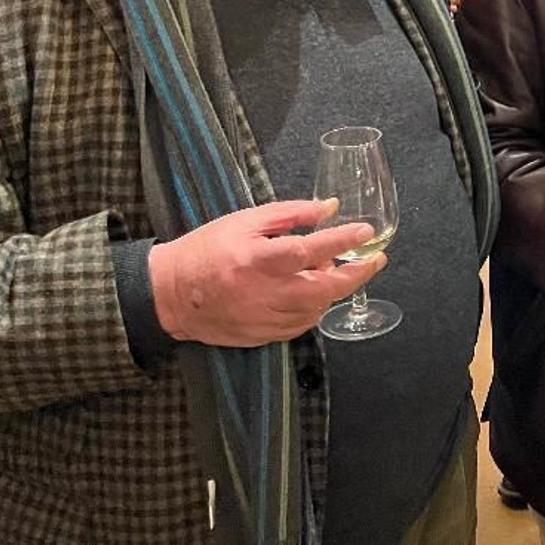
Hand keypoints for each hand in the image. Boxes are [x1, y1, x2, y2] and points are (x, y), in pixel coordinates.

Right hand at [148, 200, 385, 346]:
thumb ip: (290, 214)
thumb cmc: (207, 249)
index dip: (340, 241)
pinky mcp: (260, 336)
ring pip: (315, 310)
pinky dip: (315, 309)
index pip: (308, 251)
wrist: (169, 293)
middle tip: (375, 260)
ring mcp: (261, 320)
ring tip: (336, 269)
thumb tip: (330, 208)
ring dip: (334, 291)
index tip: (365, 232)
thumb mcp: (245, 221)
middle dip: (355, 275)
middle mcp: (262, 294)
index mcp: (256, 260)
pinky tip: (315, 292)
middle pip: (322, 290)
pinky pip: (300, 326)